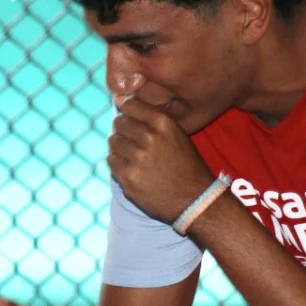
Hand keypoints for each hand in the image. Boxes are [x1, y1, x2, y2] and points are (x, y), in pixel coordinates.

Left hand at [109, 96, 214, 222]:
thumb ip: (153, 121)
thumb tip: (123, 104)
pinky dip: (117, 163)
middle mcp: (149, 137)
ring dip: (119, 147)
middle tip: (130, 141)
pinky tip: (130, 168)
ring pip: (113, 141)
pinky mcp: (127, 177)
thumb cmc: (186, 166)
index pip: (130, 104)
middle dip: (122, 130)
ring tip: (132, 156)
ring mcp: (137, 158)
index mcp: (163, 123)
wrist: (194, 200)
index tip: (125, 114)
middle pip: (119, 123)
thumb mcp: (177, 135)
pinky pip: (111, 160)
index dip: (125, 109)